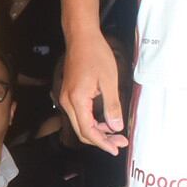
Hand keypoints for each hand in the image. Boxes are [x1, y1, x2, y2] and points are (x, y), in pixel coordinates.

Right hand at [59, 25, 128, 152]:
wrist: (81, 37)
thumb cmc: (96, 55)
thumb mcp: (109, 81)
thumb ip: (112, 106)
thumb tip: (115, 127)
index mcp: (77, 100)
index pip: (88, 131)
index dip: (102, 143)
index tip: (116, 148)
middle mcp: (67, 102)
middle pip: (82, 131)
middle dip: (102, 140)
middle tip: (120, 142)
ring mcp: (66, 98)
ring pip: (80, 124)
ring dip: (97, 131)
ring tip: (116, 132)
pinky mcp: (69, 94)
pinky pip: (79, 115)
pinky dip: (92, 121)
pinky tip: (105, 120)